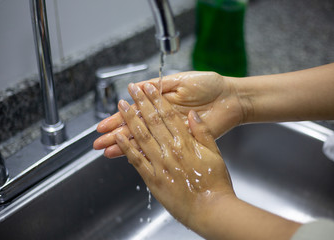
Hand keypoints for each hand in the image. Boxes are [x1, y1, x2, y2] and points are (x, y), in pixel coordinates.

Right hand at [94, 71, 246, 157]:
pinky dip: (147, 151)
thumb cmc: (208, 86)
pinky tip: (131, 154)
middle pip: (136, 129)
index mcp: (163, 103)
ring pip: (145, 140)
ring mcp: (173, 131)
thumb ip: (161, 86)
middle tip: (98, 142)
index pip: (136, 113)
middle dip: (116, 135)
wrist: (230, 97)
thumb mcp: (181, 81)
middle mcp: (165, 119)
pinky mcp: (183, 140)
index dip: (119, 119)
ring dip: (125, 145)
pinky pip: (162, 147)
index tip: (104, 125)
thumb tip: (139, 87)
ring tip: (107, 150)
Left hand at [115, 82, 234, 228]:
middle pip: (152, 122)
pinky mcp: (153, 179)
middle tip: (130, 91)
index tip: (149, 88)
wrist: (211, 209)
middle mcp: (171, 150)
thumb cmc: (215, 183)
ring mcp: (160, 164)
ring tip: (121, 106)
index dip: (157, 100)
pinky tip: (118, 136)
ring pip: (141, 137)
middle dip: (140, 103)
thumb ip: (203, 132)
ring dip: (129, 120)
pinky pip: (136, 160)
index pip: (168, 115)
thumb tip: (193, 115)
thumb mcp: (215, 154)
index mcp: (187, 143)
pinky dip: (126, 147)